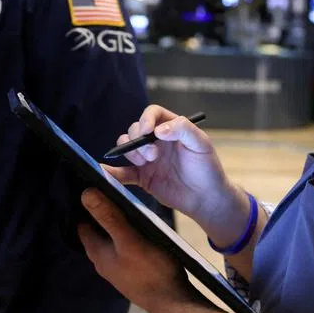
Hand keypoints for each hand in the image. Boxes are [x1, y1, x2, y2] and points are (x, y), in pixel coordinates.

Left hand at [78, 189, 191, 312]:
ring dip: (117, 226)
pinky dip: (128, 237)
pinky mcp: (133, 272)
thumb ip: (109, 217)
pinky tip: (141, 230)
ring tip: (129, 207)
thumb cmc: (151, 270)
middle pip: (97, 232)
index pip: (81, 225)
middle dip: (102, 214)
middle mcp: (103, 262)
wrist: (173, 302)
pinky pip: (125, 248)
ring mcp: (118, 268)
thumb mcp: (129, 239)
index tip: (95, 188)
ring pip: (112, 241)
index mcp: (97, 253)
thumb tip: (85, 194)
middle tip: (114, 193)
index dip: (85, 207)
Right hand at [105, 106, 244, 231]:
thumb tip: (158, 130)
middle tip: (152, 155)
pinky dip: (112, 172)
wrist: (206, 198)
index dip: (146, 119)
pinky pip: (123, 173)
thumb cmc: (208, 168)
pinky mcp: (142, 177)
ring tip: (146, 163)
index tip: (146, 131)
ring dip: (130, 152)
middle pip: (135, 130)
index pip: (152, 114)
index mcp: (171, 128)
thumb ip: (183, 130)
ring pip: (127, 147)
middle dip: (138, 140)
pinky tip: (105, 172)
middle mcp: (156, 141)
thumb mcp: (201, 144)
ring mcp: (147, 159)